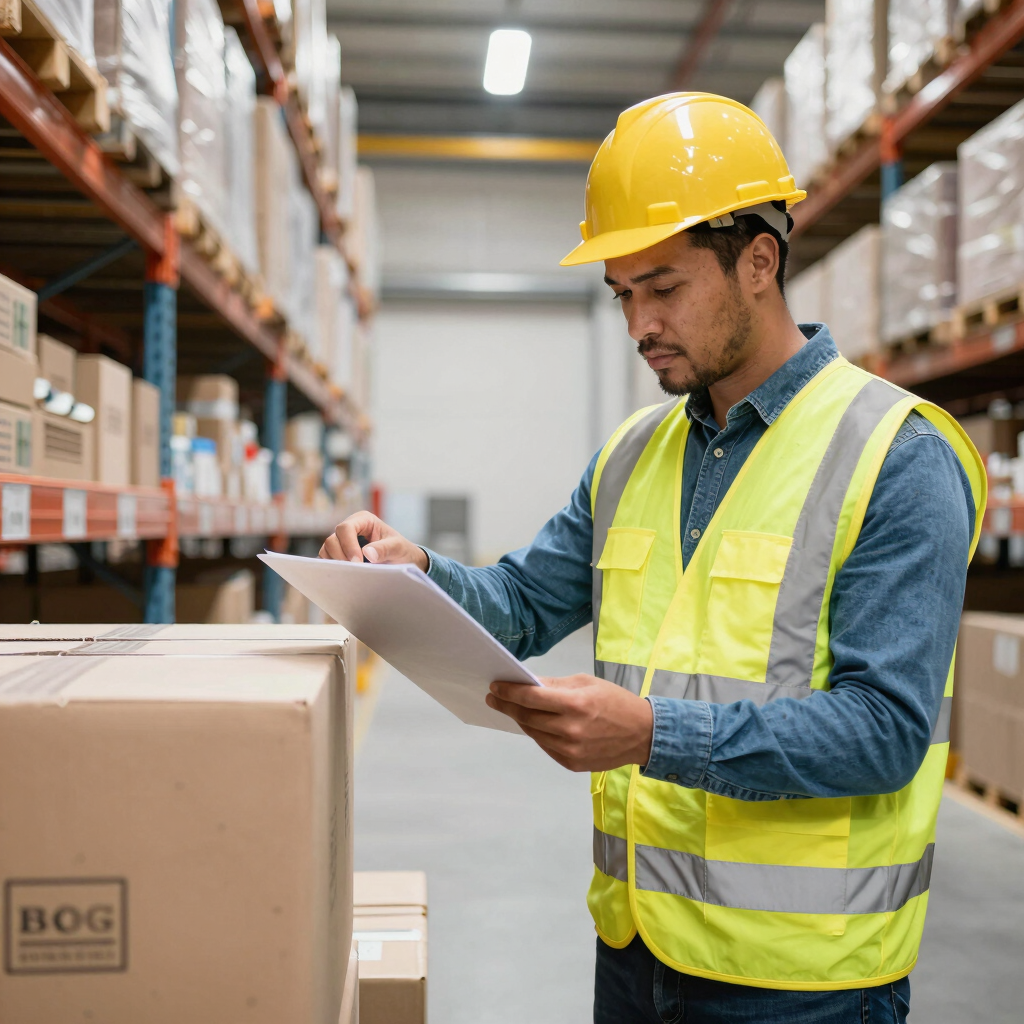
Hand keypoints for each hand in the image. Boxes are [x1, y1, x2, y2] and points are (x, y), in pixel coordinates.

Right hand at [319, 511, 428, 570]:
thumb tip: (367, 553)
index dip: (348, 545)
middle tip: (355, 571)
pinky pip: (327, 561)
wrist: (402, 561)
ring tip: (352, 574)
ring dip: (336, 564)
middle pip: (332, 540)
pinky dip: (333, 569)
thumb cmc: (401, 550)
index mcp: (363, 520)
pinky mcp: (339, 555)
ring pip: (326, 550)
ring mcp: (342, 542)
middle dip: (340, 556)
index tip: (357, 562)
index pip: (345, 528)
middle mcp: (349, 529)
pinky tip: (346, 576)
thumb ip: (385, 548)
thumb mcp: (398, 548)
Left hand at [486, 674, 653, 771]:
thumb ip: (556, 685)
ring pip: (533, 733)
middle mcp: (570, 730)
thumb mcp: (587, 683)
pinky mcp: (572, 764)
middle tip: (495, 697)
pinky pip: (545, 746)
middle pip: (527, 717)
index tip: (495, 687)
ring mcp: (570, 750)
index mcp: (575, 704)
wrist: (642, 734)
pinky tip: (533, 724)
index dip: (509, 692)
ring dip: (520, 720)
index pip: (531, 698)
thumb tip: (528, 684)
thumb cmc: (615, 701)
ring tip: (512, 709)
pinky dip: (537, 734)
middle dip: (507, 706)